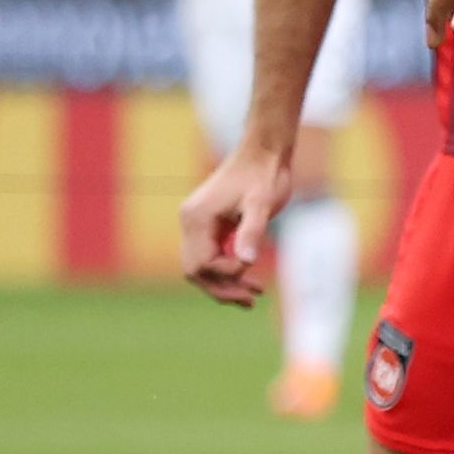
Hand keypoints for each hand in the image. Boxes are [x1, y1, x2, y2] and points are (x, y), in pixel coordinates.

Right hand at [177, 139, 293, 306]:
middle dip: (222, 288)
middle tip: (250, 301)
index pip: (201, 263)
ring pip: (201, 266)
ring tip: (253, 296)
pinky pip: (210, 255)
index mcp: (196, 218)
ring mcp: (196, 223)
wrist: (263, 152)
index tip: (252, 267)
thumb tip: (246, 262)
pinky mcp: (208, 224)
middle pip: (195, 270)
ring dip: (225, 282)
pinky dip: (227, 269)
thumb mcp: (262, 204)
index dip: (226, 273)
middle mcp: (189, 222)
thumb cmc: (263, 174)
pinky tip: (249, 277)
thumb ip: (252, 232)